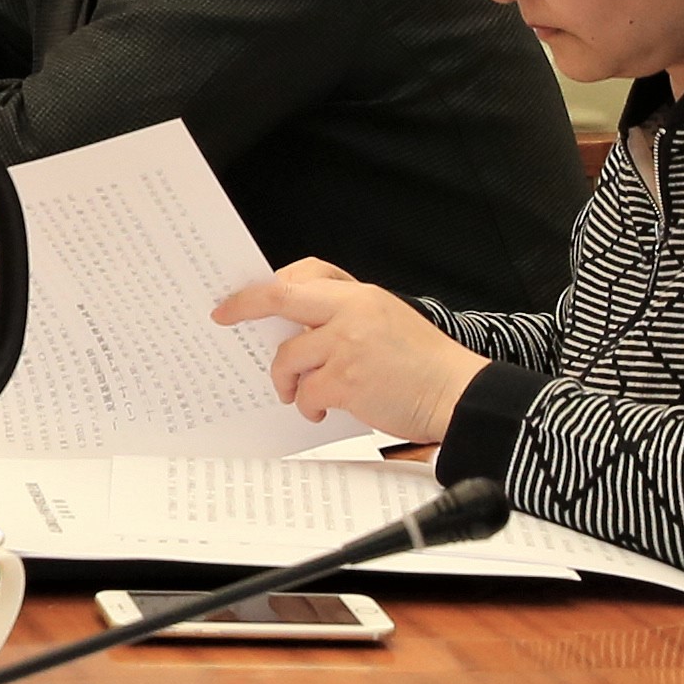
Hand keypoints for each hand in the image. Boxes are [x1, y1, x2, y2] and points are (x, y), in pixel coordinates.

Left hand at [215, 259, 483, 442]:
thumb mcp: (388, 319)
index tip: (243, 296)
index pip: (306, 273)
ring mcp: (347, 346)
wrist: (459, 394)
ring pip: (288, 357)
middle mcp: (351, 313)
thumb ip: (344, 315)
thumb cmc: (424, 364)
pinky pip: (305, 392)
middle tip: (224, 318)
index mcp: (361, 295)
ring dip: (284, 379)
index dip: (268, 284)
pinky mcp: (346, 381)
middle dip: (244, 306)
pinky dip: (306, 405)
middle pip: (280, 298)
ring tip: (295, 392)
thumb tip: (296, 329)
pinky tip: (319, 410)